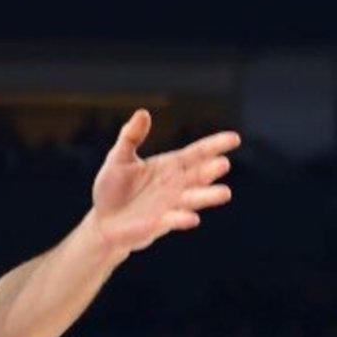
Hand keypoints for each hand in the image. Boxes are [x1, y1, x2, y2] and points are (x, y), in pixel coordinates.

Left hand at [91, 110, 240, 254]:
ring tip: (225, 193)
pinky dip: (182, 219)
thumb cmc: (113, 188)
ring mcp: (170, 205)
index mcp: (169, 167)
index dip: (214, 145)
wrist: (102, 222)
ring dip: (206, 196)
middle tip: (223, 164)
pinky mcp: (158, 224)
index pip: (196, 153)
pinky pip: (173, 221)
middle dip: (211, 170)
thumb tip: (143, 113)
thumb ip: (131, 137)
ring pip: (192, 199)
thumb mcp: (119, 158)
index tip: (234, 138)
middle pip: (198, 175)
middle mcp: (175, 185)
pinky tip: (192, 218)